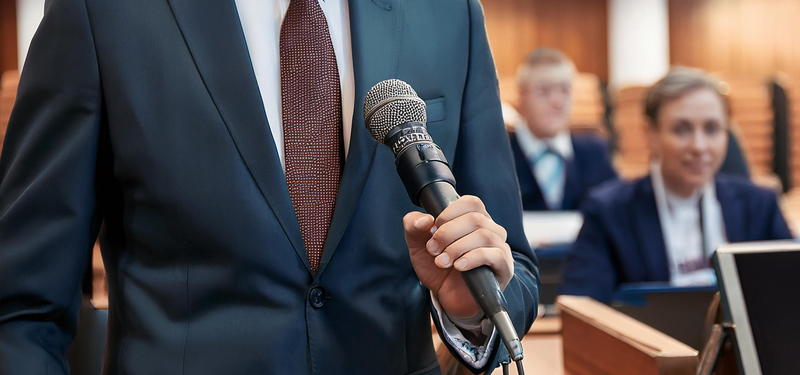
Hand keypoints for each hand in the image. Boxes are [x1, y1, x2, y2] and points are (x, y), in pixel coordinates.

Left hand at [403, 195, 513, 318]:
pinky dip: (472, 258)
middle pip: (475, 218)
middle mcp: (491, 230)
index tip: (432, 230)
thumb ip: (413, 226)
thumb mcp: (418, 245)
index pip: (471, 202)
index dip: (449, 213)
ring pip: (484, 235)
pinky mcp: (504, 267)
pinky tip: (458, 266)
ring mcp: (499, 248)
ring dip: (457, 248)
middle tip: (433, 250)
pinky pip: (494, 255)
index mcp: (474, 219)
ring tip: (442, 262)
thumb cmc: (437, 268)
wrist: (447, 297)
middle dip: (447, 233)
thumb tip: (425, 219)